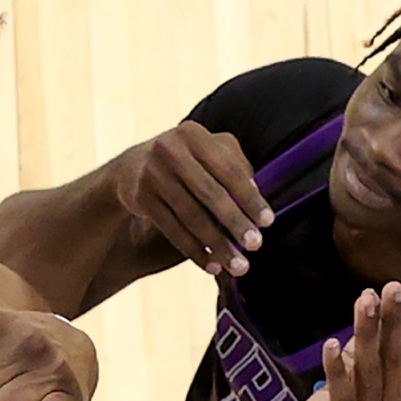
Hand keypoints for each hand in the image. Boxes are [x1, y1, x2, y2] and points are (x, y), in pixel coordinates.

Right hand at [117, 121, 272, 276]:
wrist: (132, 168)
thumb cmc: (186, 161)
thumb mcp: (207, 152)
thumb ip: (234, 167)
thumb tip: (255, 196)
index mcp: (194, 135)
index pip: (229, 169)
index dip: (250, 197)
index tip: (268, 222)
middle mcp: (171, 150)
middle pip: (210, 194)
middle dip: (236, 222)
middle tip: (256, 245)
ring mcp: (153, 174)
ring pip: (191, 216)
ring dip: (218, 245)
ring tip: (238, 265)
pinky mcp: (141, 198)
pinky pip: (173, 230)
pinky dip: (195, 251)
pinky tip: (212, 265)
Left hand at [274, 283, 400, 400]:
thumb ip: (347, 375)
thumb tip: (352, 340)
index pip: (395, 358)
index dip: (395, 324)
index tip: (393, 289)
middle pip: (387, 360)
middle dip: (388, 321)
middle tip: (389, 286)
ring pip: (366, 374)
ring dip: (364, 335)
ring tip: (363, 302)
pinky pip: (340, 399)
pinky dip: (336, 371)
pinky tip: (331, 344)